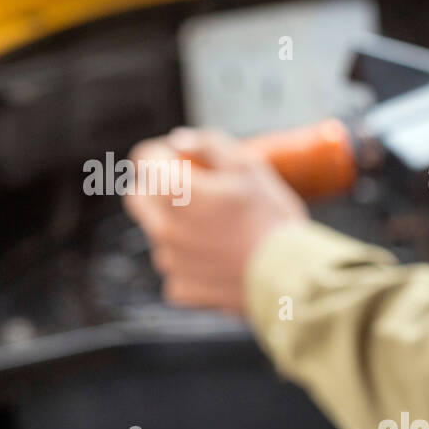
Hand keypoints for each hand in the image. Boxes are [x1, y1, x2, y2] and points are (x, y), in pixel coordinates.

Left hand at [123, 127, 308, 314]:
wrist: (289, 277)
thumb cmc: (270, 217)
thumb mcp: (247, 166)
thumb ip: (207, 144)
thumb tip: (177, 140)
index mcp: (172, 191)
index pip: (144, 158)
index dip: (165, 154)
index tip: (186, 161)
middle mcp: (161, 227)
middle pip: (139, 197)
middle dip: (159, 189)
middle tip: (196, 194)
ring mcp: (168, 261)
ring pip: (158, 234)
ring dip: (177, 227)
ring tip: (219, 231)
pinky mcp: (179, 288)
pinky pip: (176, 266)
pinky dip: (191, 261)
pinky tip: (220, 259)